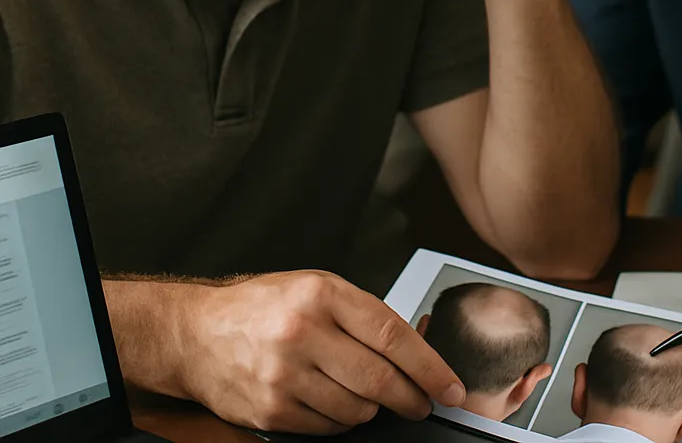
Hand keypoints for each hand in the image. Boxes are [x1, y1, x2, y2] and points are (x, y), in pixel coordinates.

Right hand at [182, 270, 464, 433]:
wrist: (197, 334)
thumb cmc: (265, 307)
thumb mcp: (316, 289)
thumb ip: (362, 316)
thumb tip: (414, 353)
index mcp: (322, 295)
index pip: (392, 336)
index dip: (429, 366)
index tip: (450, 386)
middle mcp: (304, 333)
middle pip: (379, 379)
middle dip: (411, 397)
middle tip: (424, 402)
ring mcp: (285, 375)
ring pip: (356, 409)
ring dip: (373, 409)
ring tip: (369, 396)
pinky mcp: (270, 411)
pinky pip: (327, 428)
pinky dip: (342, 421)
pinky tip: (336, 403)